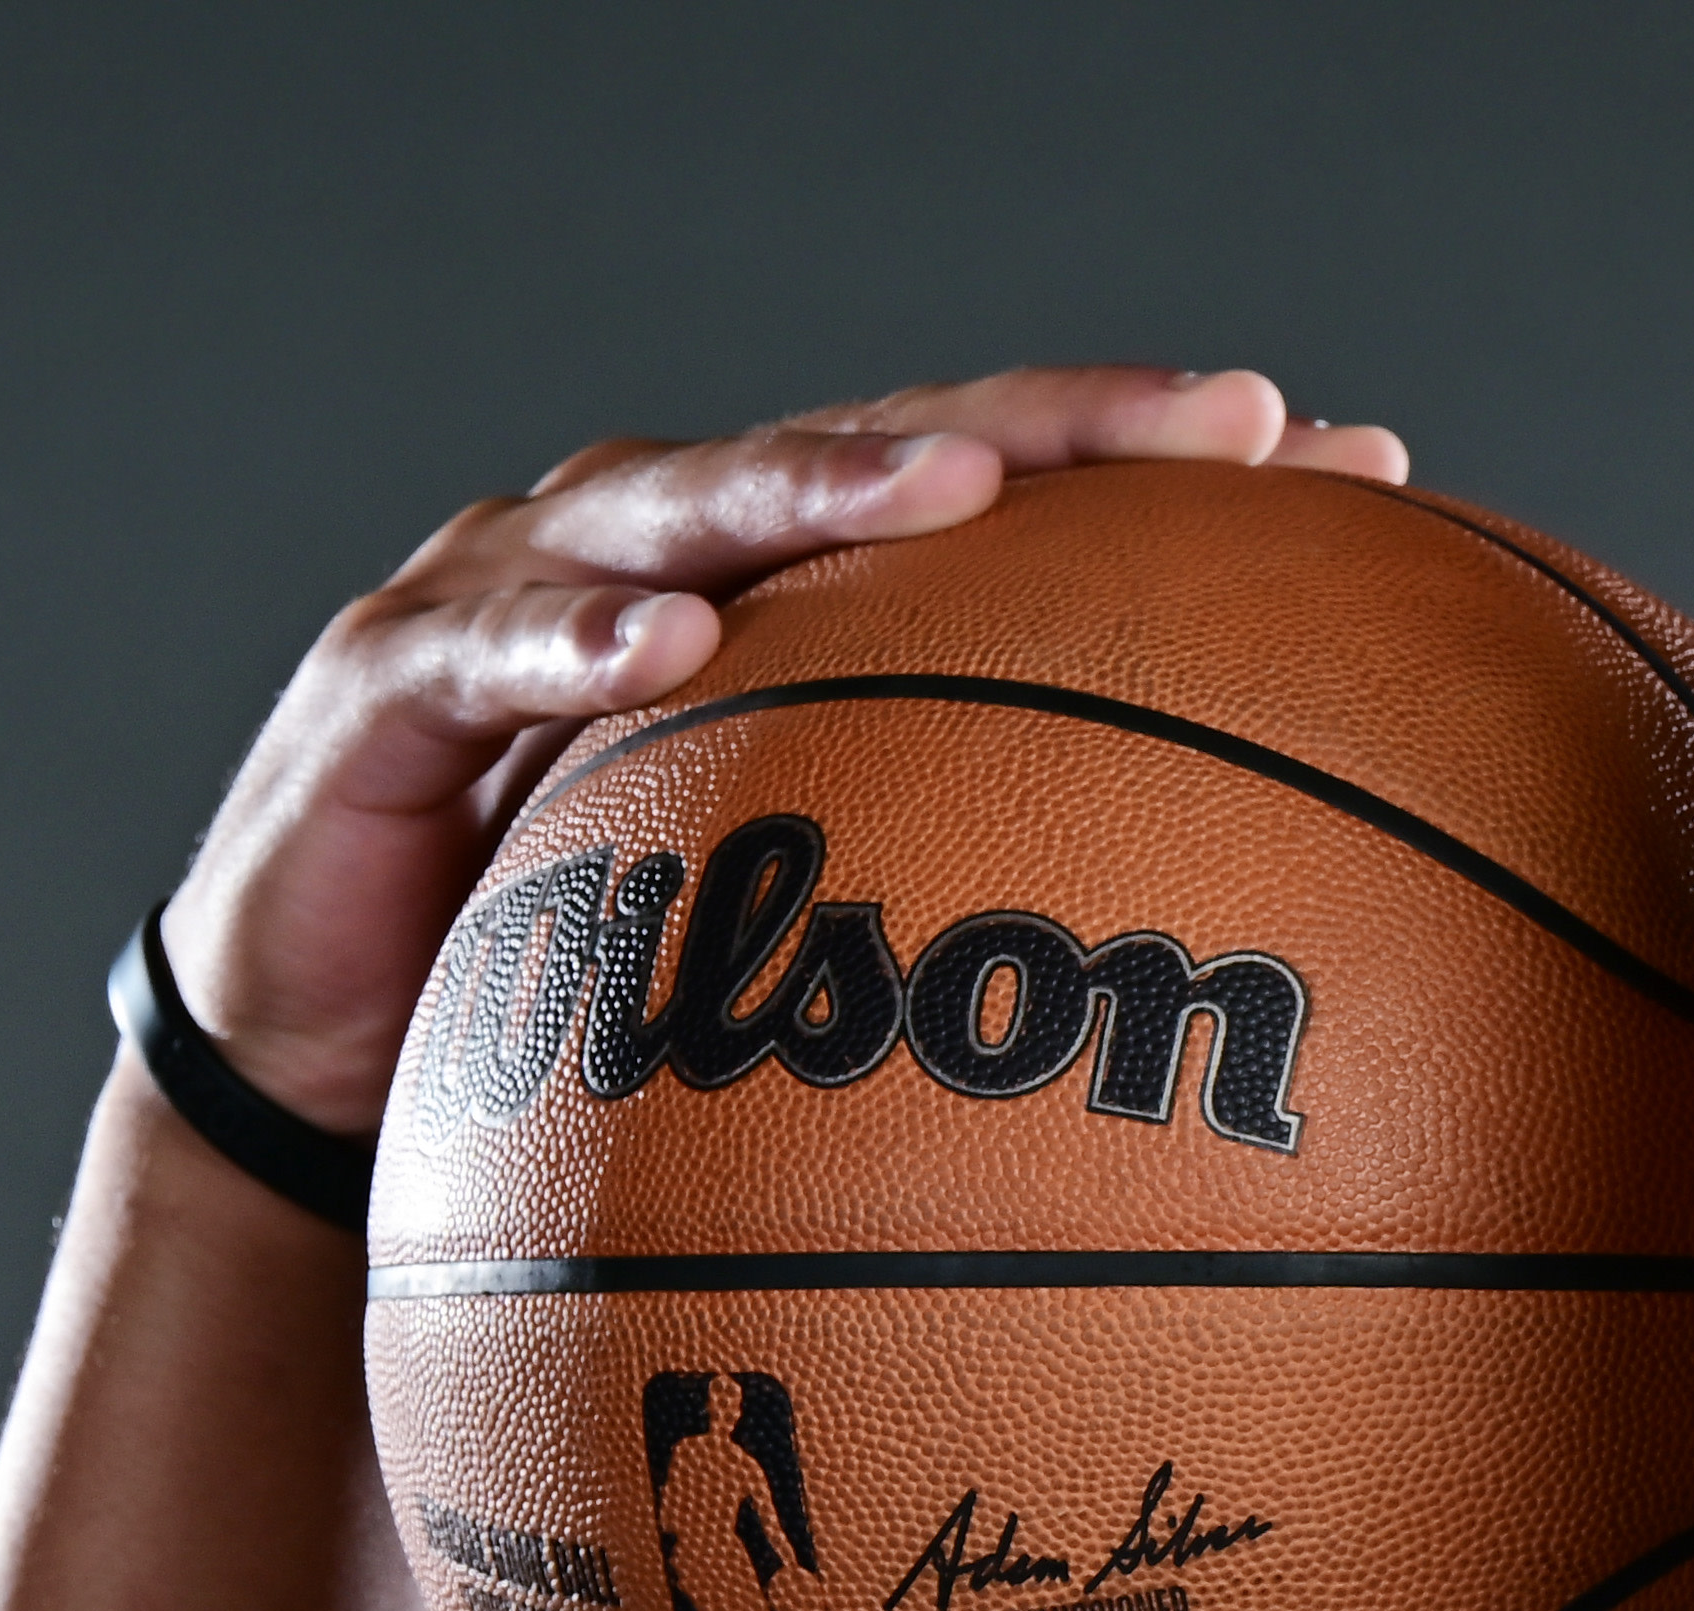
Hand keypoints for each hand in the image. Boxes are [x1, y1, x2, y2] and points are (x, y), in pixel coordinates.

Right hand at [152, 367, 1412, 1128]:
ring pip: (687, 501)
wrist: (326, 1095)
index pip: (1008, 494)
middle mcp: (667, 552)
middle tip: (1222, 424)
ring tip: (951, 489)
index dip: (1170, 469)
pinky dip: (569, 637)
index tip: (1367, 464)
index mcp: (791, 600)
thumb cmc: (580, 1029)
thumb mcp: (803, 995)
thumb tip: (1241, 1103)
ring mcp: (515, 589)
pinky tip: (666, 647)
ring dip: (820, 486)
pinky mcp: (381, 681)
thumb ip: (972, 973)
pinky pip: (482, 649)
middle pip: (887, 449)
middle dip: (1058, 424)